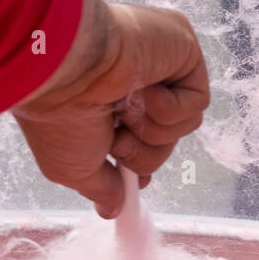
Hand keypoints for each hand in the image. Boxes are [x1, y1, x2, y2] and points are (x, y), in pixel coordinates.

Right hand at [11, 0, 209, 218]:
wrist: (65, 69)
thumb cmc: (61, 116)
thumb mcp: (73, 169)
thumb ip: (101, 189)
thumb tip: (112, 210)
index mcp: (105, 98)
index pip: (142, 138)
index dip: (141, 162)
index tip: (130, 180)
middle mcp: (134, 78)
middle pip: (165, 140)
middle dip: (142, 154)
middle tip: (115, 139)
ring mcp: (160, 63)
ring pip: (183, 126)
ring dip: (152, 133)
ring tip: (122, 112)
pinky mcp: (184, 49)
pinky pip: (197, 102)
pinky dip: (169, 110)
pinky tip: (140, 91)